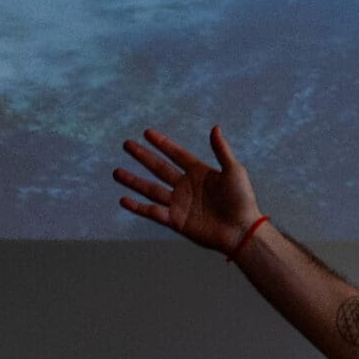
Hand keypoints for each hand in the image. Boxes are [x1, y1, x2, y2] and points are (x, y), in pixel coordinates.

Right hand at [115, 125, 261, 252]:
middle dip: (142, 156)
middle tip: (126, 144)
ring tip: (116, 172)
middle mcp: (186, 186)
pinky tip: (123, 199)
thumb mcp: (234, 171)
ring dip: (133, 181)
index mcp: (199, 172)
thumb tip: (216, 127)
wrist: (241, 231)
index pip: (176, 154)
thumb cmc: (242, 200)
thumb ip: (221, 150)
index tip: (147, 132)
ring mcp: (179, 203)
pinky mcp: (176, 220)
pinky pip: (153, 212)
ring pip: (150, 189)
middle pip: (158, 168)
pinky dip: (137, 207)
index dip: (162, 143)